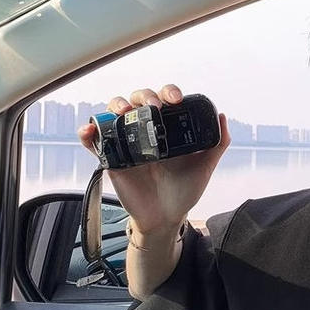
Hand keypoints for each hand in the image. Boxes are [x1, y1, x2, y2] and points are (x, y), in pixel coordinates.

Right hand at [76, 84, 230, 234]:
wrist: (166, 217)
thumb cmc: (184, 191)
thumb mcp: (205, 166)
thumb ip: (217, 143)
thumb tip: (222, 116)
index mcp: (166, 128)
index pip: (163, 99)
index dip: (167, 92)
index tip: (176, 100)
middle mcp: (145, 130)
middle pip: (137, 100)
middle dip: (144, 95)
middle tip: (155, 106)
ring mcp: (126, 142)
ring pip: (113, 113)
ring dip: (116, 105)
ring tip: (124, 112)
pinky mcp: (110, 158)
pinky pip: (94, 142)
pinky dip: (87, 133)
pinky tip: (89, 131)